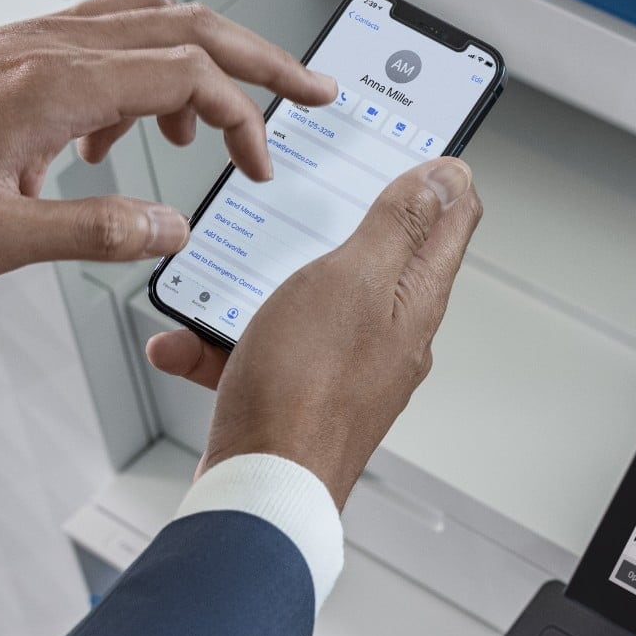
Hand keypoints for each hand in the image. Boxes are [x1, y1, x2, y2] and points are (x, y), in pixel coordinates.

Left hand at [0, 0, 336, 276]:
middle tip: (312, 89)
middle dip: (261, 60)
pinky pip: (105, 34)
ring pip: (151, 19)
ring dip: (203, 61)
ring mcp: (33, 40)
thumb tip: (171, 230)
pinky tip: (123, 131)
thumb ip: (97, 233)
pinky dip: (144, 68)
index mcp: (56, 87)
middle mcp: (50, 48)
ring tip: (211, 128)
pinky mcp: (15, 48)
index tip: (259, 167)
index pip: (188, 76)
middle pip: (189, 25)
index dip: (243, 119)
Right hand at [143, 158, 482, 507]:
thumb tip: (450, 178)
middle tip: (294, 194)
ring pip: (301, 301)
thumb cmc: (307, 390)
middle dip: (327, 224)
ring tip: (217, 274)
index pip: (450, 222)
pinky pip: (256, 351)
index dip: (436, 177)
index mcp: (415, 299)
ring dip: (254, 285)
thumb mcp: (355, 279)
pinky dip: (219, 343)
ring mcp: (343, 367)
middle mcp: (389, 334)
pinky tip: (185, 342)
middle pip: (372, 257)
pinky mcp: (296, 396)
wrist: (260, 491)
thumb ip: (400, 225)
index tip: (410, 143)